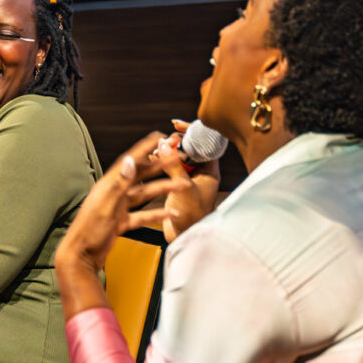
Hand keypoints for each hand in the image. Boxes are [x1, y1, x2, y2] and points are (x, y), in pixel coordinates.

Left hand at [56, 131, 188, 275]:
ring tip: (180, 186)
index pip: (129, 161)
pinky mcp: (120, 222)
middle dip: (159, 167)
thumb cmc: (88, 232)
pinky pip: (141, 215)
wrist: (80, 258)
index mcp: (108, 185)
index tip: (158, 137)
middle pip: (140, 176)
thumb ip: (119, 184)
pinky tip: (168, 213)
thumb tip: (130, 161)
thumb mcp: (106, 206)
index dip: (144, 148)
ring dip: (162, 190)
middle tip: (176, 159)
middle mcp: (113, 194)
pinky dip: (155, 214)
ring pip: (144, 195)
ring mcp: (117, 208)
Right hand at [161, 119, 220, 242]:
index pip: (205, 143)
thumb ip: (174, 165)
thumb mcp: (183, 187)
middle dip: (176, 140)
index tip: (177, 124)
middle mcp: (201, 173)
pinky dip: (162, 162)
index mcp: (210, 171)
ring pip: (179, 157)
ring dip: (167, 151)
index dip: (192, 131)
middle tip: (164, 138)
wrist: (185, 237)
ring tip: (156, 148)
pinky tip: (153, 158)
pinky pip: (171, 168)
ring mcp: (190, 179)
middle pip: (191, 147)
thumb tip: (165, 144)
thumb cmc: (192, 216)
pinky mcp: (178, 186)